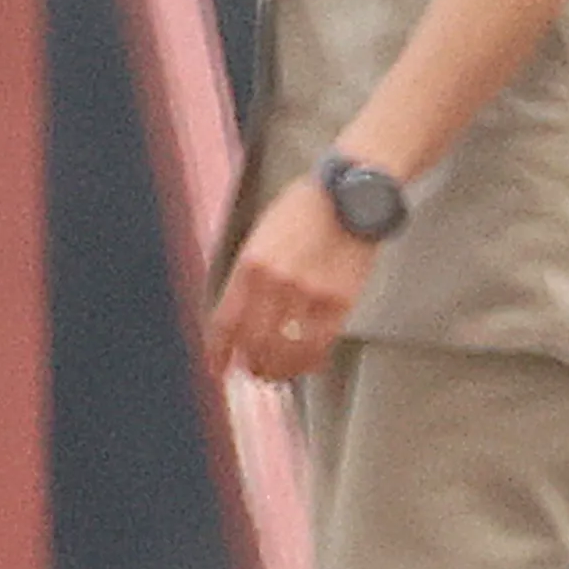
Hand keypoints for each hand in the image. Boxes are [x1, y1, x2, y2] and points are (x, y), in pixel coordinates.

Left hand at [205, 174, 379, 382]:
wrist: (350, 195)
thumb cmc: (305, 210)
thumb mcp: (261, 235)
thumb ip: (248, 275)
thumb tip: (237, 318)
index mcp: (251, 263)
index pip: (225, 323)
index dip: (218, 352)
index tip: (218, 366)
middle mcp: (276, 282)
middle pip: (253, 344)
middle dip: (250, 365)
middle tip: (252, 371)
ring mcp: (309, 294)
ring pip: (285, 351)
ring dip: (277, 370)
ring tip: (277, 373)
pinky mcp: (339, 301)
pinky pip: (319, 345)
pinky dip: (309, 362)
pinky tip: (306, 364)